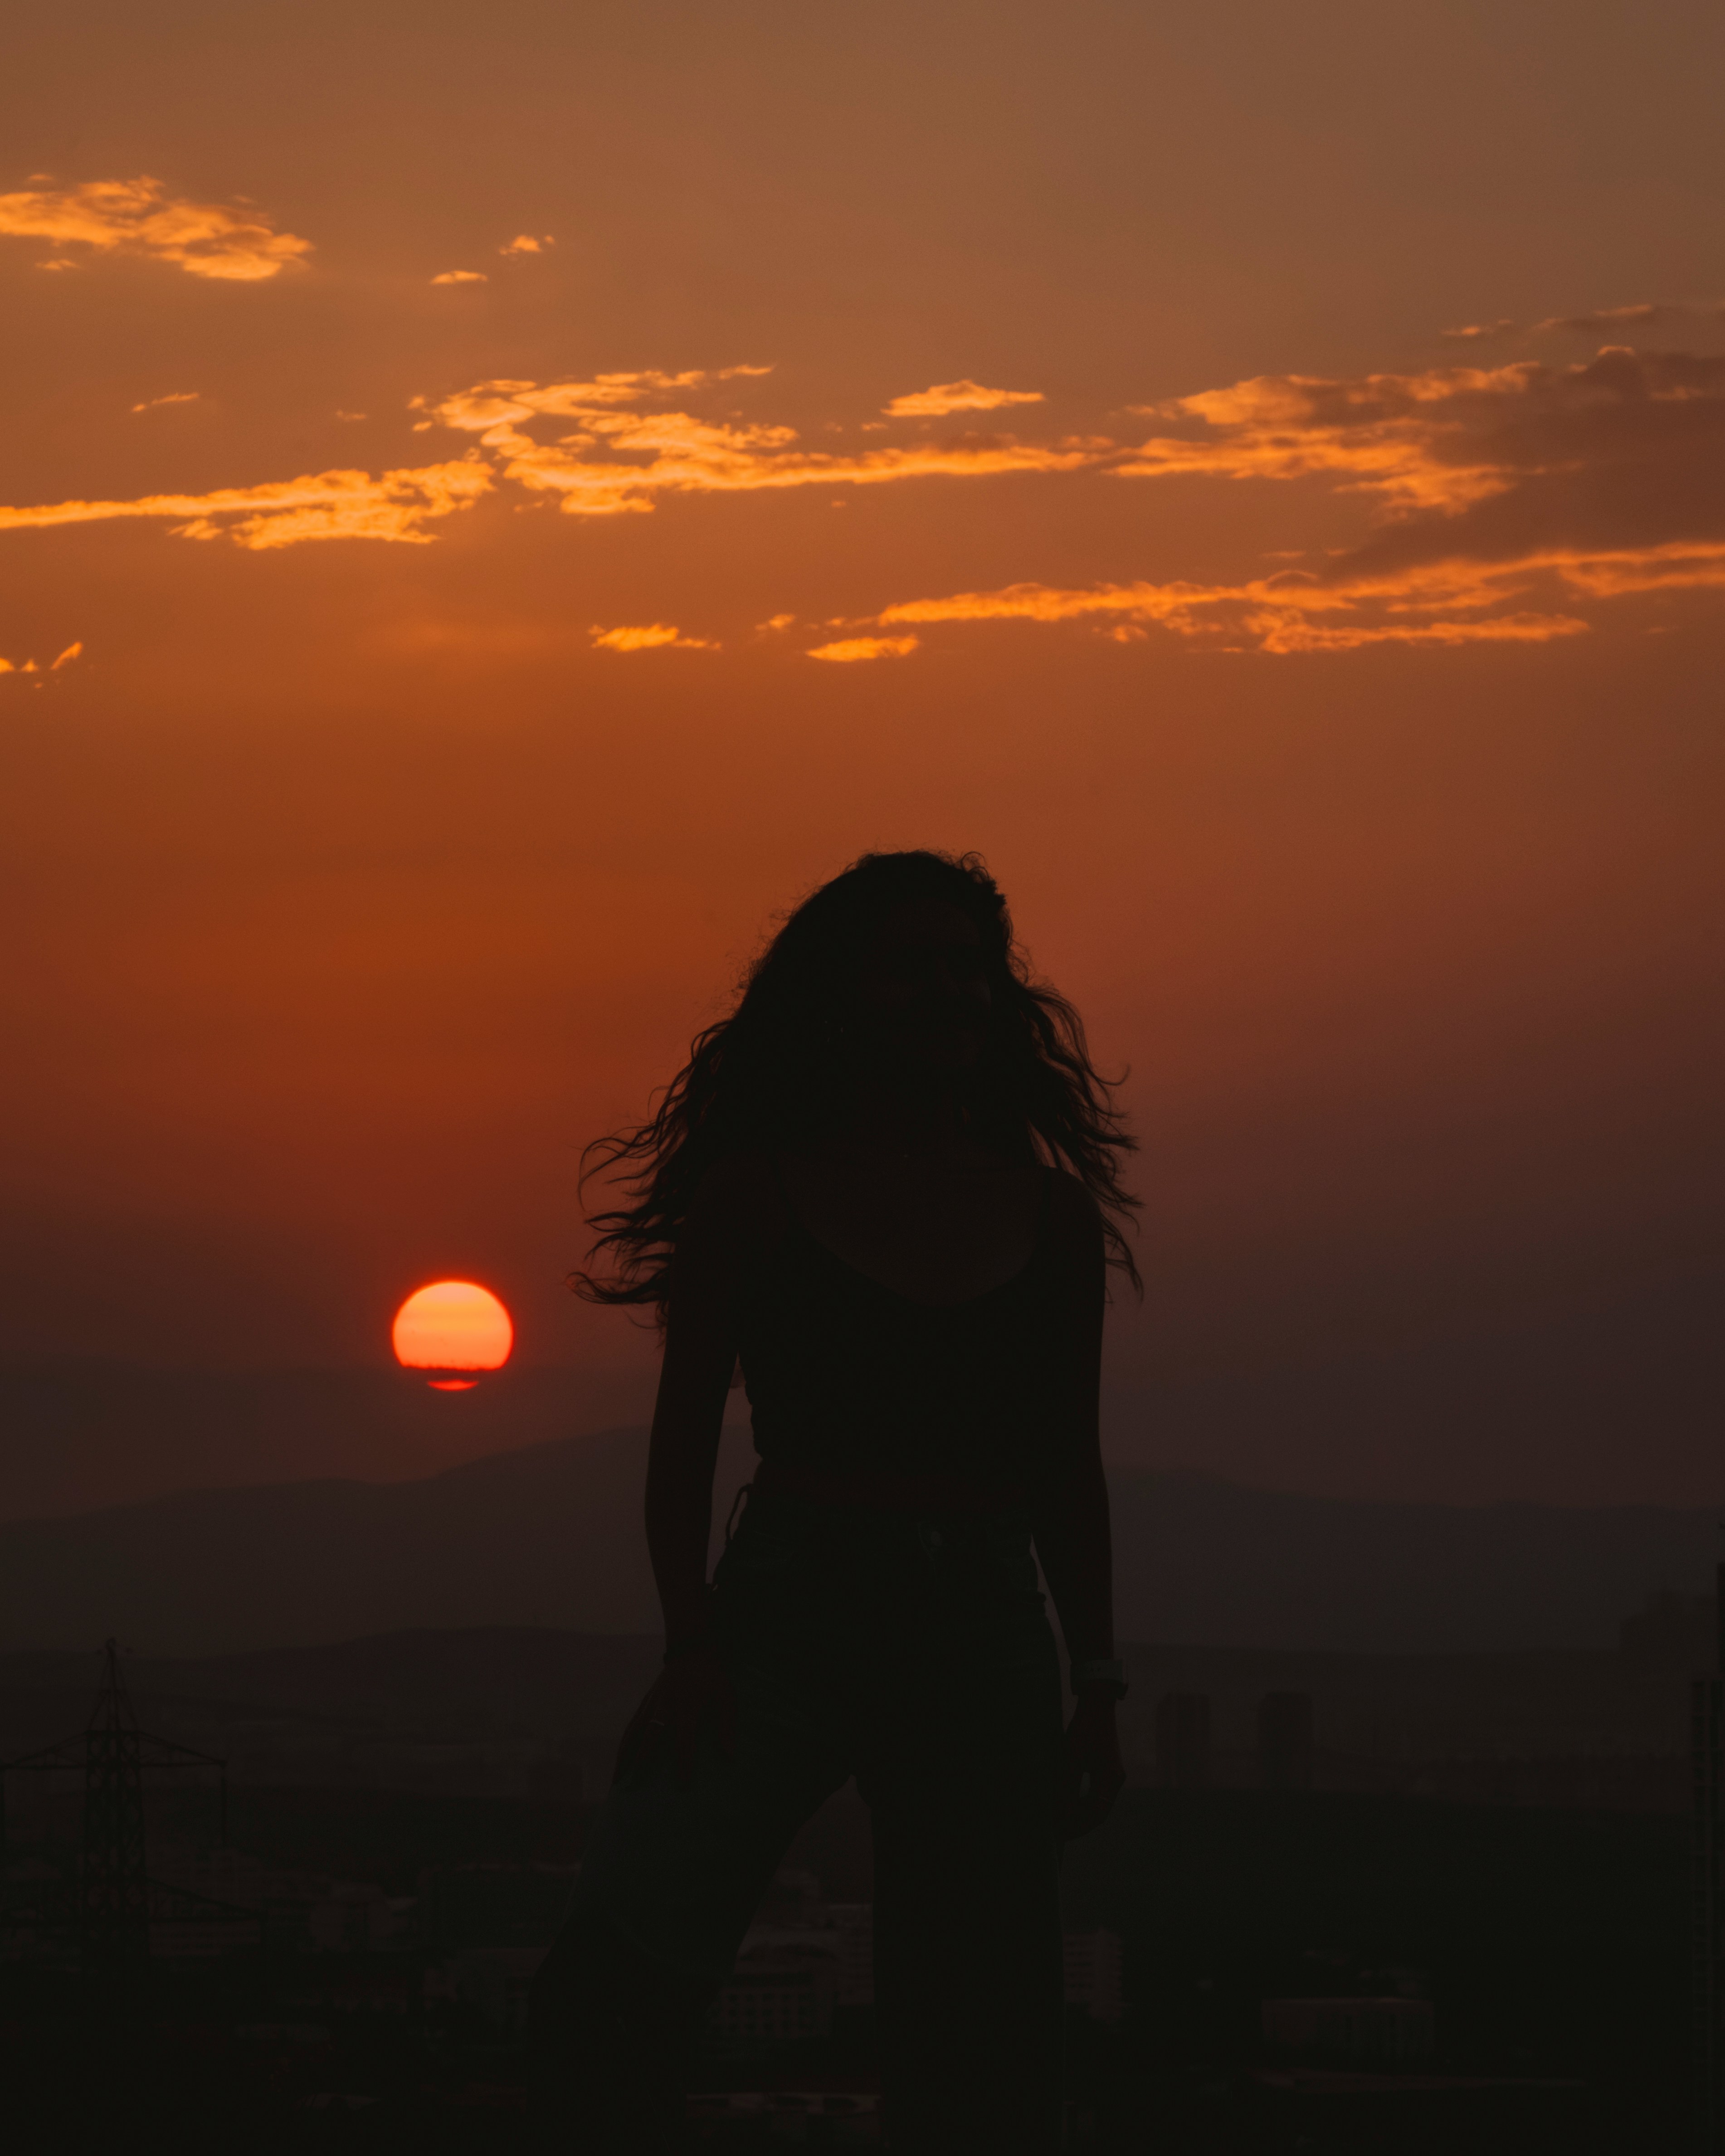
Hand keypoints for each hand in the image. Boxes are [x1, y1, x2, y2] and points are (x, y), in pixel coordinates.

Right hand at [613, 1641, 735, 1788]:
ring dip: (625, 1756)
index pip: (684, 1738)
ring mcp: (651, 1704)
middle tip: (635, 1787)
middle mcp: (665, 1705)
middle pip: (651, 1736)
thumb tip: (729, 1755)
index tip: (682, 1785)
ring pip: (634, 1732)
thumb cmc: (712, 1680)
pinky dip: (623, 1745)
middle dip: (642, 1761)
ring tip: (617, 1782)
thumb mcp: (727, 1697)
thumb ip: (728, 1725)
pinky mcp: (644, 1703)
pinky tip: (619, 1762)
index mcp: (688, 1705)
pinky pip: (631, 1726)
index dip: (684, 1761)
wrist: (691, 1653)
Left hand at [1059, 1692, 1123, 1837]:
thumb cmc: (1084, 1729)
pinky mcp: (1107, 1768)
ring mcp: (1112, 1774)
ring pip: (1097, 1803)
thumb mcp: (1071, 1759)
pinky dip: (1082, 1800)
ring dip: (1080, 1812)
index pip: (1096, 1813)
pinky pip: (1096, 1792)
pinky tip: (1068, 1801)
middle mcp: (1115, 1779)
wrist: (1097, 1704)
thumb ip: (1067, 1788)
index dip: (1079, 1825)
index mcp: (1111, 1779)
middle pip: (1098, 1811)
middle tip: (1059, 1829)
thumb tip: (1061, 1814)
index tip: (1061, 1832)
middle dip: (1079, 1822)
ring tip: (1061, 1818)